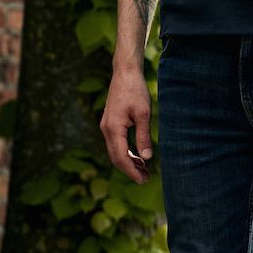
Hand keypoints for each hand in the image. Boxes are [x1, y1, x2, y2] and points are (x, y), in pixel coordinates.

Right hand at [100, 68, 153, 183]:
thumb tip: (147, 157)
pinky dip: (126, 152)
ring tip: (144, 169)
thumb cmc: (135, 90)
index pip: (121, 158)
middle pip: (116, 157)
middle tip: (146, 178)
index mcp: (113, 129)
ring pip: (115, 151)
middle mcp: (106, 129)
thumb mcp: (143, 113)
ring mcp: (106, 126)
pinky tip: (137, 155)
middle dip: (130, 170)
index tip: (144, 180)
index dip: (132, 171)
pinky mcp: (110, 122)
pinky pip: (116, 143)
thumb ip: (143, 136)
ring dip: (128, 162)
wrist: (125, 72)